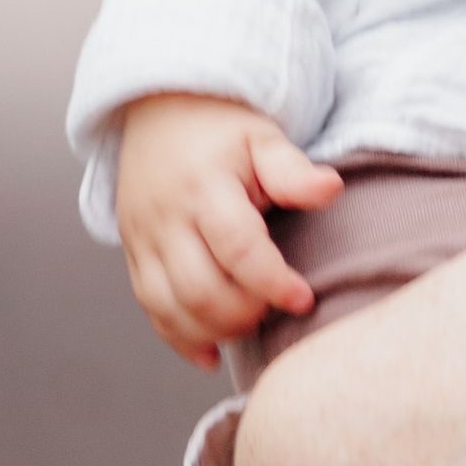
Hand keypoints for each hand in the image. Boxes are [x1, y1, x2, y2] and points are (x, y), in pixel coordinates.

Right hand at [116, 92, 342, 365]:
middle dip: (244, 313)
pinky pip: (150, 309)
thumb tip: (331, 189)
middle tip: (276, 310)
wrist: (160, 110)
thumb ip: (293, 170)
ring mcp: (144, 240)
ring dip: (213, 330)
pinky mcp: (134, 255)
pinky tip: (211, 355)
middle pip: (200, 288)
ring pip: (170, 307)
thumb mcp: (262, 137)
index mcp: (204, 187)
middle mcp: (167, 218)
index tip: (304, 298)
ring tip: (250, 325)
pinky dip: (179, 339)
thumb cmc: (222, 129)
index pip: (237, 248)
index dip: (272, 282)